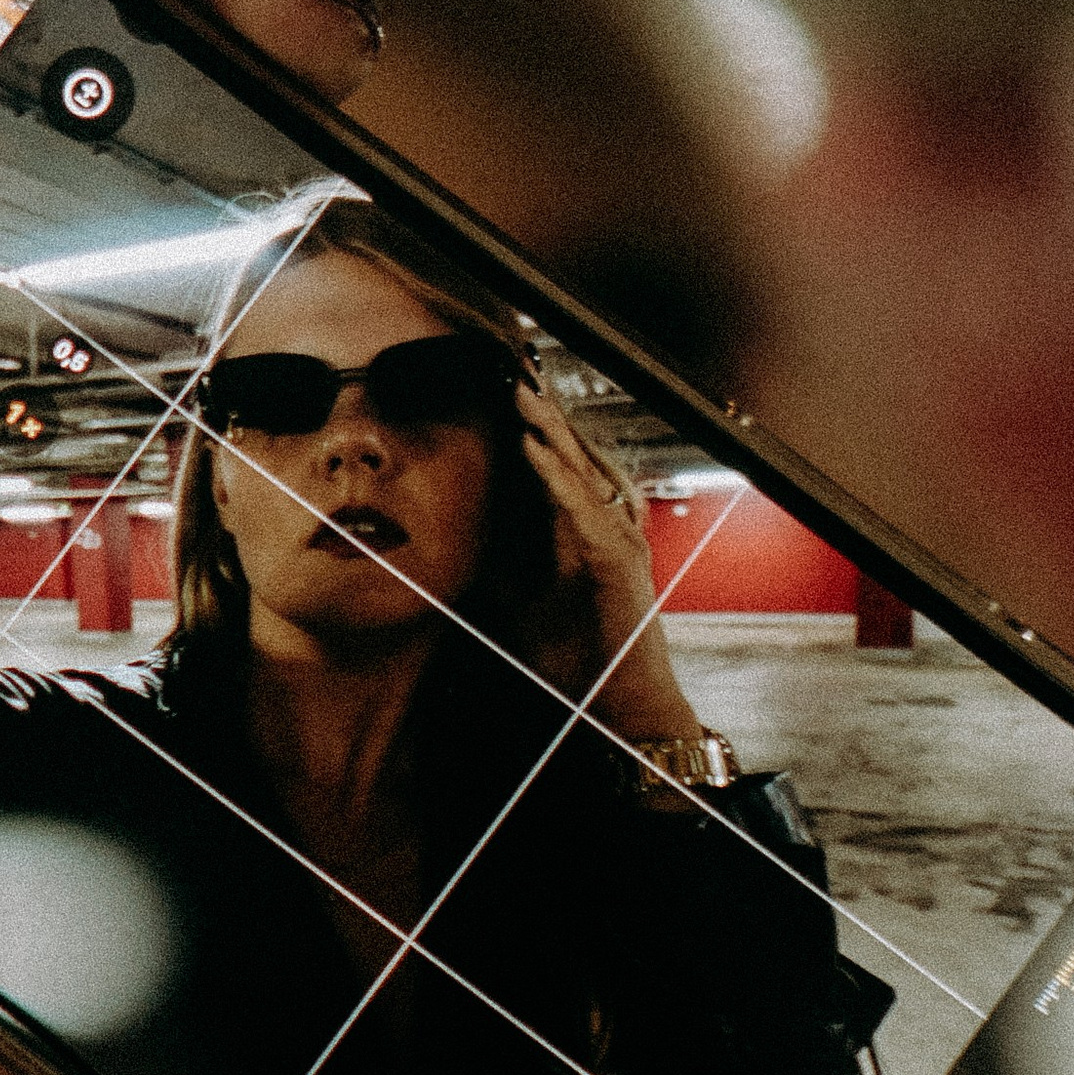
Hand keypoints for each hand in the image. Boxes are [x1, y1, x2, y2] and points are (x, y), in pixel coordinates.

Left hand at [513, 377, 700, 746]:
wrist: (617, 705)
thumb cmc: (577, 659)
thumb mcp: (519, 605)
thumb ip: (499, 567)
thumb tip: (456, 543)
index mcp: (581, 531)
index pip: (553, 467)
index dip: (529, 428)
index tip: (499, 390)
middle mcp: (603, 525)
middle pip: (570, 456)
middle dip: (541, 413)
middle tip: (511, 369)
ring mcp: (616, 537)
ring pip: (580, 470)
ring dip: (548, 430)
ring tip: (519, 393)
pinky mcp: (617, 558)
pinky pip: (583, 506)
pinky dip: (557, 476)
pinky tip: (534, 449)